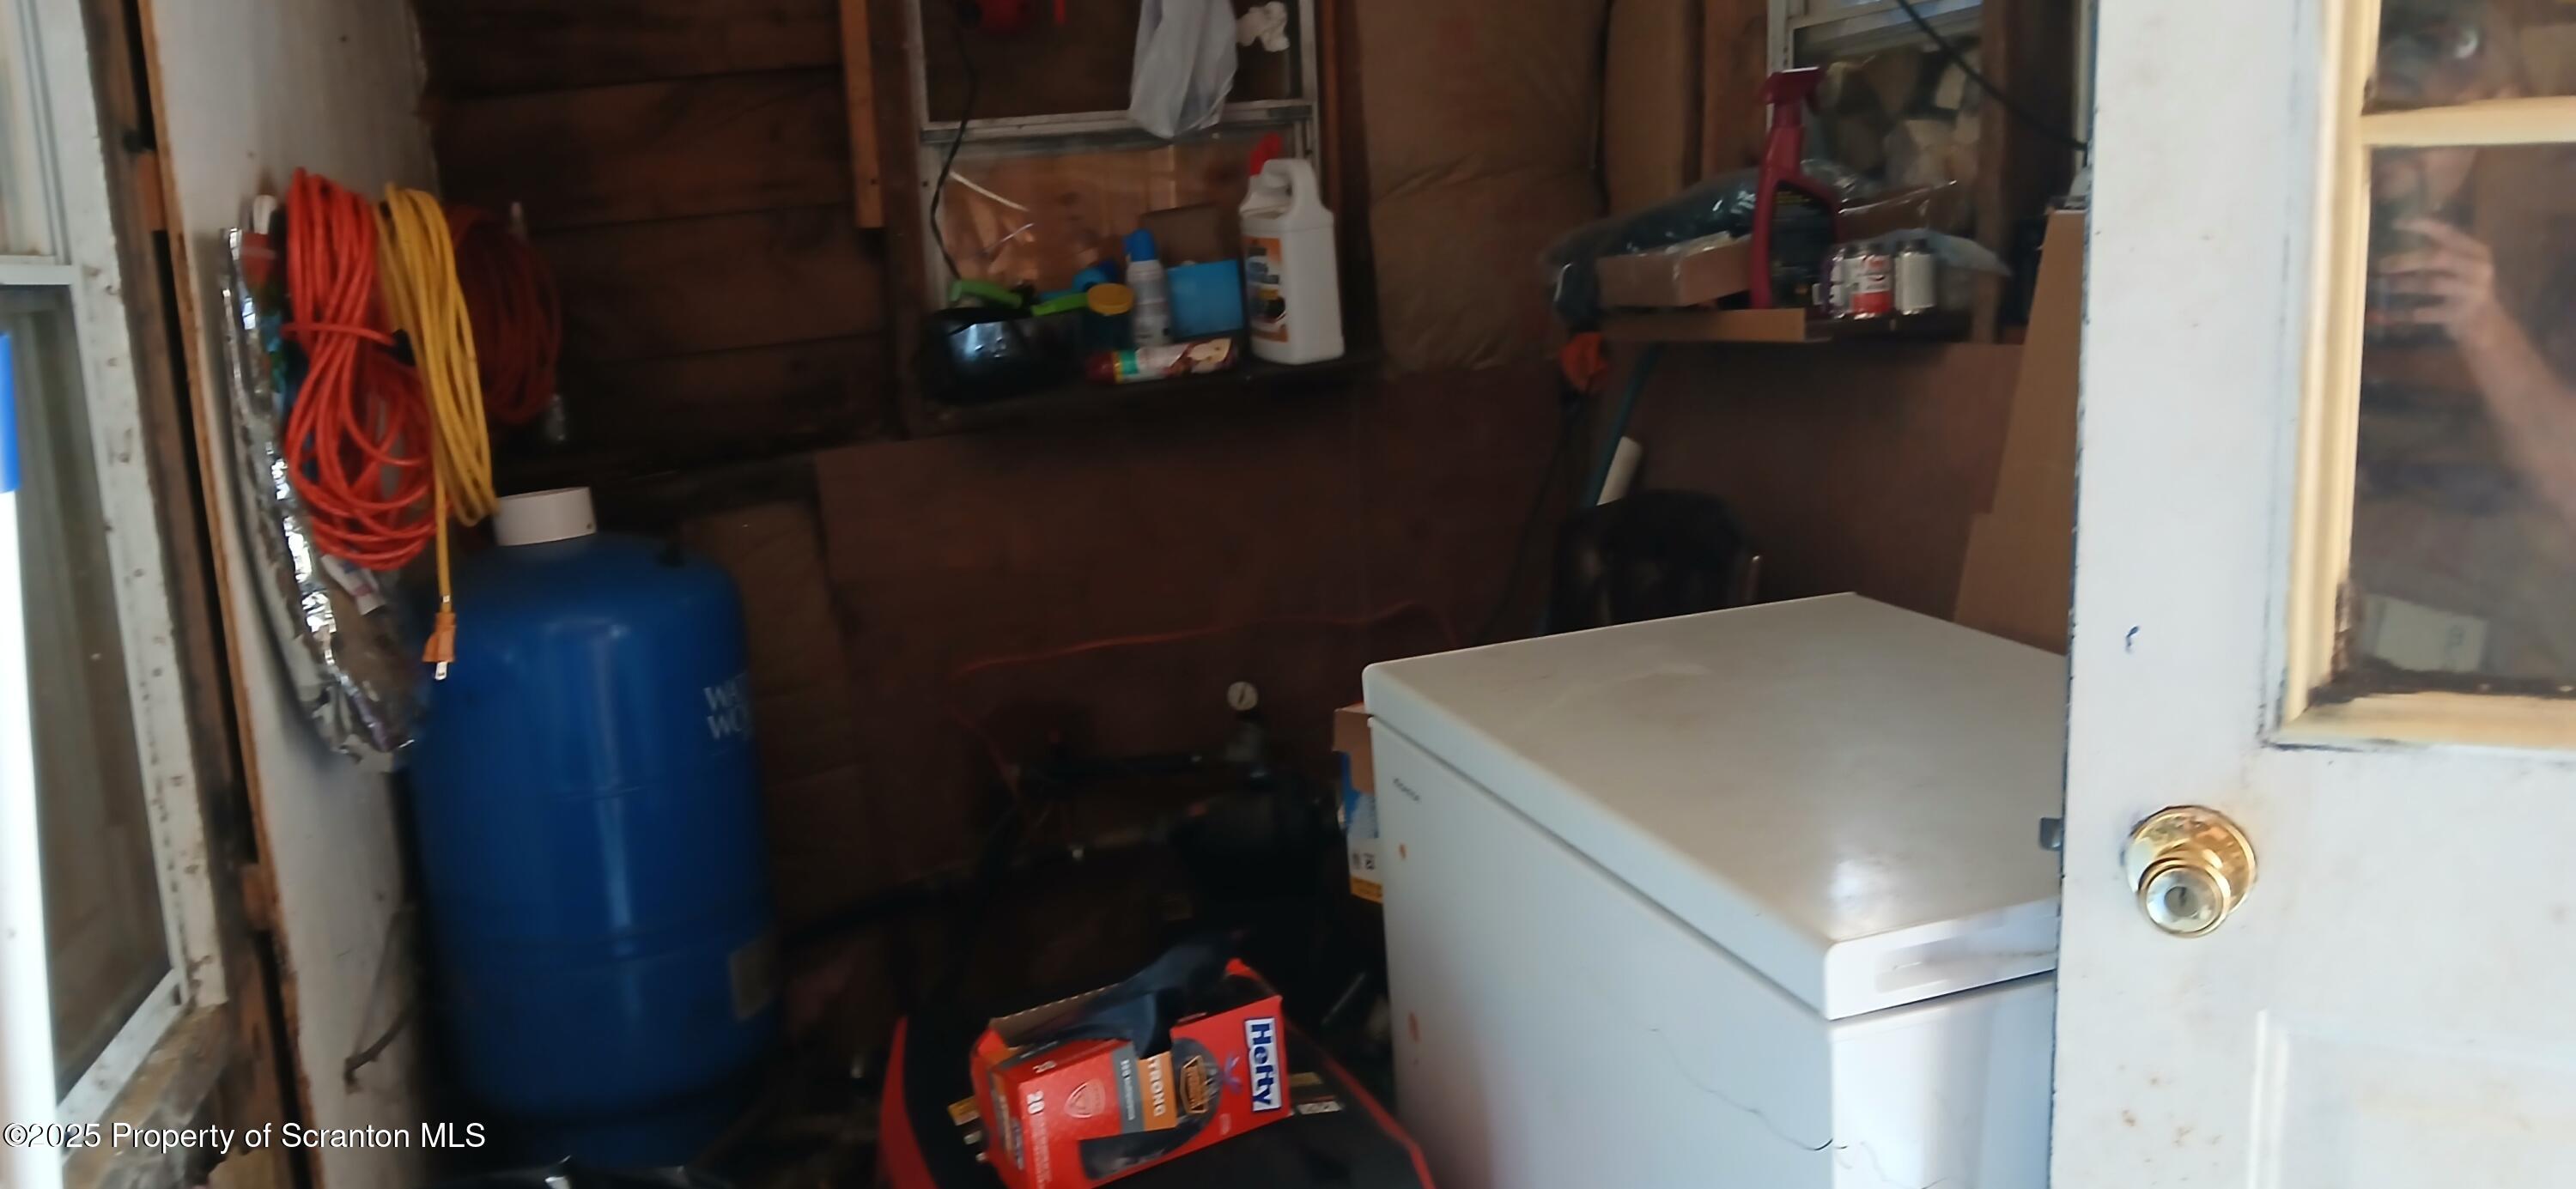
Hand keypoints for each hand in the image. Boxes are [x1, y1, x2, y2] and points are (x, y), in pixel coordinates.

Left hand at [2373, 217, 2513, 342]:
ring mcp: (2470, 293)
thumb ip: (2441, 251)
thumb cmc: (2467, 290)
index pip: (2448, 233)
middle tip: (2382, 264)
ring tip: (2384, 284)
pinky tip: (2390, 315)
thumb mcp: (2462, 267)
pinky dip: (2407, 314)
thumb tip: (2400, 237)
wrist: (2487, 325)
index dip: (2423, 226)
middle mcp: (2477, 269)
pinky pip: (2427, 313)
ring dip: (2404, 284)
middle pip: (2438, 258)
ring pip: (2432, 284)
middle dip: (2407, 260)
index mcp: (2477, 252)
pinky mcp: (2459, 315)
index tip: (2396, 223)